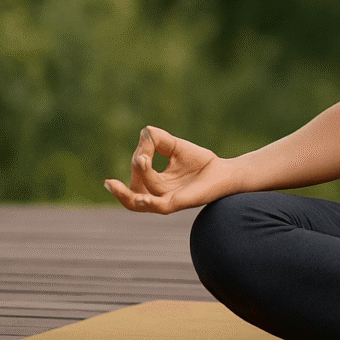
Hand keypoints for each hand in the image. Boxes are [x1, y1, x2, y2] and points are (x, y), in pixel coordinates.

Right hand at [104, 126, 236, 213]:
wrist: (226, 171)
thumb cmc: (200, 161)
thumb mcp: (175, 147)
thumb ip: (159, 140)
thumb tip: (145, 132)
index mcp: (154, 182)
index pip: (137, 173)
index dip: (139, 157)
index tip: (148, 138)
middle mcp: (157, 194)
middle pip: (131, 192)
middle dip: (128, 177)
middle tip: (139, 159)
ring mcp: (166, 200)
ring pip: (138, 202)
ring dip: (126, 194)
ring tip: (114, 184)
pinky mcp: (178, 203)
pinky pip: (158, 207)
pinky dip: (146, 203)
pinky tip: (139, 197)